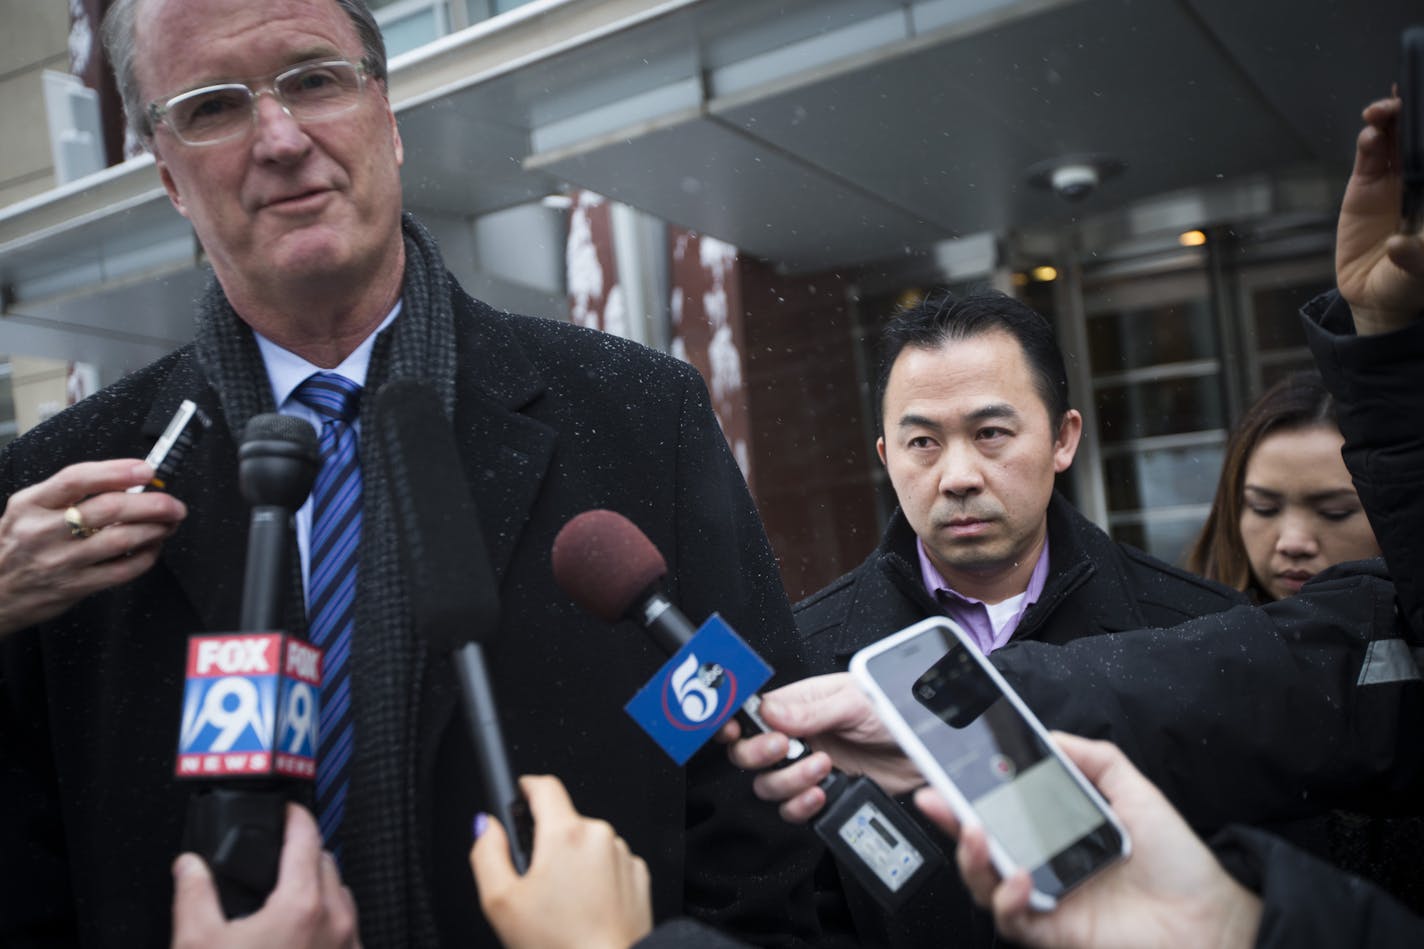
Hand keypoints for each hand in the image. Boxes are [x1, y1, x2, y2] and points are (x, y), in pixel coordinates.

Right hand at [0, 459, 186, 636]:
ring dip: (156, 529)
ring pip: (121, 539)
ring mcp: (60, 561)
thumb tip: (127, 479)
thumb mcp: (28, 508)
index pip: (76, 479)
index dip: (116, 471)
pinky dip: (146, 556)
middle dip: (151, 503)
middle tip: (173, 503)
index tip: (147, 470)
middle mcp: (43, 531)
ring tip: (169, 523)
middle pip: (108, 509)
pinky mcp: (74, 587)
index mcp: (31, 504)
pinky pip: (121, 571)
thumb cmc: (17, 544)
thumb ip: (69, 493)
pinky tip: (153, 547)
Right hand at [170, 804, 358, 948]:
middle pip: (328, 864)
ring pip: (342, 897)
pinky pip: (350, 930)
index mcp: (300, 905)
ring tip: (287, 898)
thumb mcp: (199, 943)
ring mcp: (348, 944)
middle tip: (277, 859)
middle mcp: (335, 921)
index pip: (307, 838)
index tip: (287, 811)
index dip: (295, 817)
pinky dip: (330, 921)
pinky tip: (305, 933)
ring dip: (320, 889)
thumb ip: (194, 896)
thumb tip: (189, 866)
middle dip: (305, 854)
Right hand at [470, 775, 651, 948]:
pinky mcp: (637, 876)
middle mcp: (599, 836)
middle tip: (535, 882)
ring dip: (573, 862)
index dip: (526, 787)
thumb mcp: (500, 901)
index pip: (544, 786)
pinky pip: (609, 864)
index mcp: (565, 834)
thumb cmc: (559, 945)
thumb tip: (486, 826)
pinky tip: (585, 909)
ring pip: (587, 845)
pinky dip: (595, 879)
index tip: (519, 794)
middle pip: (564, 822)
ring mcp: (622, 856)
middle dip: (547, 843)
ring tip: (563, 905)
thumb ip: (487, 853)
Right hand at [720, 673, 922, 822]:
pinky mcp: (824, 793)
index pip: (749, 713)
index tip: (730, 730)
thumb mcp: (853, 701)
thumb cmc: (895, 710)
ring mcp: (808, 766)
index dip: (731, 723)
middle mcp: (798, 736)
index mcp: (798, 704)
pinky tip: (821, 792)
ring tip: (820, 767)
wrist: (930, 746)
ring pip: (768, 785)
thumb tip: (768, 711)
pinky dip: (801, 805)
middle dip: (758, 754)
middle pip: (748, 753)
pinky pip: (793, 809)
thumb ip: (809, 710)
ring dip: (788, 781)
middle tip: (782, 748)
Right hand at [917, 733, 1260, 948]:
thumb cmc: (1176, 859)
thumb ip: (1095, 759)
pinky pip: (1011, 920)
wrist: (1209, 914)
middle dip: (949, 819)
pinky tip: (1021, 880)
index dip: (969, 790)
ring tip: (978, 833)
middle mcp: (1042, 863)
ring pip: (984, 882)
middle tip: (933, 794)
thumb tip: (1049, 735)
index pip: (1000, 808)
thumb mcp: (1135, 792)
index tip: (947, 766)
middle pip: (981, 843)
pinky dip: (1007, 900)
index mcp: (1054, 830)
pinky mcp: (1052, 930)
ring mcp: (1045, 898)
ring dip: (971, 857)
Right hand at [1335, 95, 1423, 333]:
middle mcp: (1423, 178)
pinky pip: (1369, 154)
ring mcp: (1395, 178)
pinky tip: (1371, 134)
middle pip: (1422, 134)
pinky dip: (1369, 139)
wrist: (1378, 298)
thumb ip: (1419, 259)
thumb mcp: (1423, 272)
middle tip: (1407, 98)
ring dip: (1389, 116)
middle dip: (1415, 109)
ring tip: (1383, 111)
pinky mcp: (1365, 185)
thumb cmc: (1414, 282)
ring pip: (1396, 135)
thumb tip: (1400, 246)